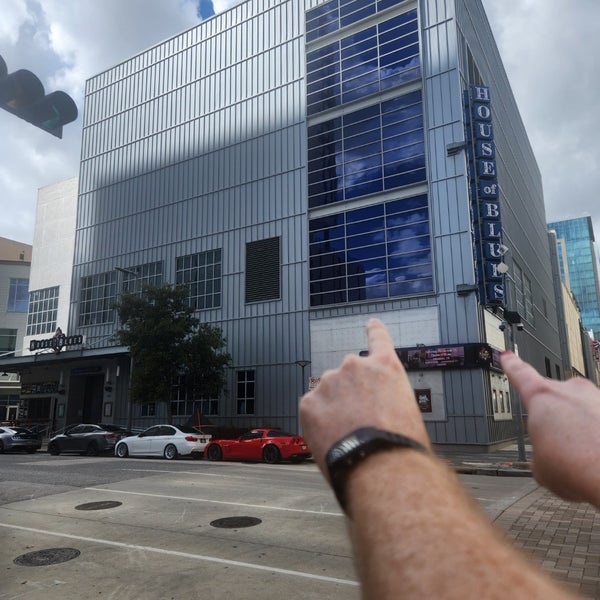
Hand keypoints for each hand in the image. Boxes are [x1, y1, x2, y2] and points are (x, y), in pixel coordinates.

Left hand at [299, 318, 430, 478]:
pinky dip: (319, 425)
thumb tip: (376, 411)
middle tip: (360, 425)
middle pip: (348, 378)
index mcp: (385, 367)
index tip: (370, 323)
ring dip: (334, 411)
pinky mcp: (309, 402)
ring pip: (328, 396)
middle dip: (350, 396)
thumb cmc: (401, 446)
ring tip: (349, 438)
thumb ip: (387, 398)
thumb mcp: (407, 411)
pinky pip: (313, 411)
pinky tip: (333, 441)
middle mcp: (355, 366)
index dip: (374, 330)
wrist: (380, 466)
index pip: (379, 339)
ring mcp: (329, 382)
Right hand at [501, 351, 599, 504]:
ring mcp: (597, 399)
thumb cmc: (577, 467)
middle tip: (555, 443)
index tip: (508, 357)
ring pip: (581, 410)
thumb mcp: (539, 466)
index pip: (520, 373)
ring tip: (579, 457)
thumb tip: (552, 457)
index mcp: (541, 396)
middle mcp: (571, 391)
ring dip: (578, 428)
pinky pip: (597, 424)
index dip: (512, 365)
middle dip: (554, 416)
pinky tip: (594, 458)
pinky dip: (595, 439)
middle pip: (555, 396)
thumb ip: (541, 451)